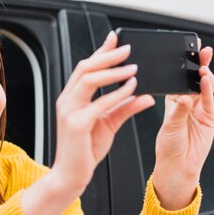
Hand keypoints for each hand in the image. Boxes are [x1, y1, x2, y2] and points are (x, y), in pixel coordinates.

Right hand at [51, 31, 154, 194]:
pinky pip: (98, 104)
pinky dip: (115, 94)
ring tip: (132, 67)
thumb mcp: (109, 124)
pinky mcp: (76, 125)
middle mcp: (67, 101)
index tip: (115, 38)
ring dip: (112, 71)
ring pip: (88, 80)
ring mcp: (69, 112)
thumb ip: (125, 108)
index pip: (86, 68)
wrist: (71, 176)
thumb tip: (146, 95)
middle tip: (128, 48)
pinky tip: (130, 89)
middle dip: (107, 55)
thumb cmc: (85, 151)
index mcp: (72, 98)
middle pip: (85, 68)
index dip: (101, 51)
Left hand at [152, 43, 213, 209]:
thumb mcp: (169, 126)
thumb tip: (185, 97)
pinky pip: (209, 100)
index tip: (184, 51)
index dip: (182, 66)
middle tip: (200, 50)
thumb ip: (178, 110)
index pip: (178, 78)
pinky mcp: (209, 117)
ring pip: (204, 86)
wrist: (178, 166)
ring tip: (203, 64)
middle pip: (193, 79)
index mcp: (173, 100)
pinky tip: (206, 79)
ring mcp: (200, 109)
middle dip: (198, 64)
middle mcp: (187, 102)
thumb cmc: (168, 146)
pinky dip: (208, 89)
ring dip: (205, 74)